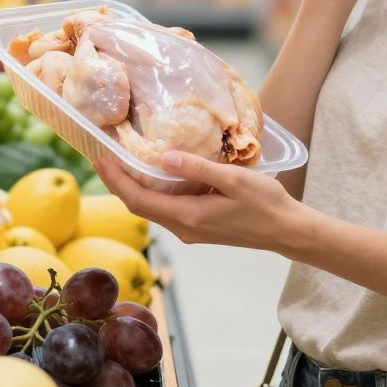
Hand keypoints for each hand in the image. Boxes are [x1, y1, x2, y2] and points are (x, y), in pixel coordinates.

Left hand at [92, 151, 309, 251]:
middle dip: (117, 181)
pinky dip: (150, 192)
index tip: (99, 157)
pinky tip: (151, 175)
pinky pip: (165, 209)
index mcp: (188, 216)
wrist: (287, 232)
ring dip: (132, 187)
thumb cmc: (265, 204)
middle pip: (138, 205)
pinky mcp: (199, 227)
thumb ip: (198, 168)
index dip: (115, 179)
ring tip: (119, 161)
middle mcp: (183, 227)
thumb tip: (164, 157)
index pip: (138, 200)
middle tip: (101, 155)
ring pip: (151, 208)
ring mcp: (190, 230)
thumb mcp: (234, 180)